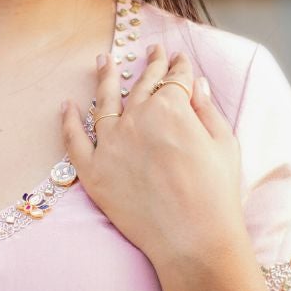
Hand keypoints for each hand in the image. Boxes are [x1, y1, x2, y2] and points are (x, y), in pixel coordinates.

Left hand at [59, 38, 244, 267]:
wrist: (193, 240)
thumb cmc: (216, 194)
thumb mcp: (223, 144)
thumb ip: (206, 109)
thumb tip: (195, 84)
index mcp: (171, 107)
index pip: (175, 79)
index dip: (179, 67)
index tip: (178, 58)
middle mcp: (137, 118)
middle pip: (142, 85)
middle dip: (150, 65)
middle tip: (151, 50)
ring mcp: (111, 144)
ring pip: (105, 102)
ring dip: (105, 78)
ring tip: (104, 61)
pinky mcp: (93, 171)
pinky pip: (74, 141)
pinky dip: (69, 121)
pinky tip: (68, 106)